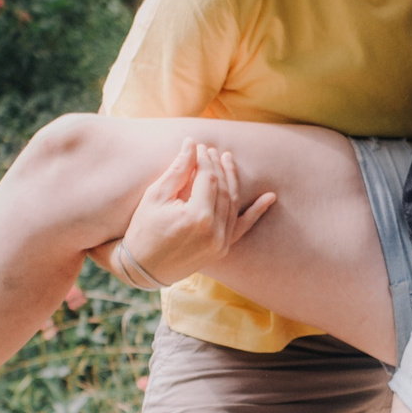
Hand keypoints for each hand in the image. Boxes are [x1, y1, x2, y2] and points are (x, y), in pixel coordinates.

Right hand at [110, 140, 277, 286]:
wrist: (142, 268)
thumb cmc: (143, 230)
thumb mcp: (156, 196)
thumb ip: (177, 170)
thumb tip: (191, 144)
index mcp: (197, 217)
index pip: (208, 179)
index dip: (204, 160)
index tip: (198, 147)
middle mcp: (214, 231)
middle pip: (223, 189)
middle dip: (217, 167)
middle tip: (211, 150)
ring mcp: (221, 243)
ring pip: (233, 204)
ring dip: (232, 180)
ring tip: (228, 160)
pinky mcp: (222, 249)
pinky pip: (243, 228)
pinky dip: (256, 212)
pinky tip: (270, 197)